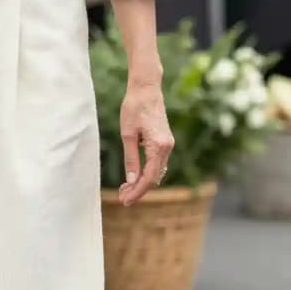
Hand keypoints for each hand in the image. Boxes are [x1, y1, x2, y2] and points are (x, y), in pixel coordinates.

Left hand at [118, 78, 173, 205]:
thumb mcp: (127, 134)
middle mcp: (167, 147)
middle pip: (155, 178)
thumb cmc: (134, 107)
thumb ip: (130, 158)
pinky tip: (134, 177)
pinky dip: (147, 172)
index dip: (137, 192)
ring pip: (157, 172)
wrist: (146, 89)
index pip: (149, 177)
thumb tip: (130, 181)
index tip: (125, 201)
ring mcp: (168, 144)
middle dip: (139, 190)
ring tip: (125, 190)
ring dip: (142, 182)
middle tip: (122, 198)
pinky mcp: (165, 142)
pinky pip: (157, 163)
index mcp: (159, 146)